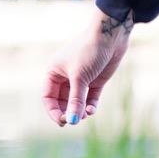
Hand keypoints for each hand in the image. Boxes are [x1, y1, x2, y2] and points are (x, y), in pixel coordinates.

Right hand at [43, 8, 132, 126]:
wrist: (110, 36)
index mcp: (54, 72)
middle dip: (68, 112)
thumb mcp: (80, 78)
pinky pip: (89, 100)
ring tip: (86, 113)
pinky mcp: (95, 81)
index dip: (53, 111)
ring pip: (76, 103)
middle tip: (74, 120)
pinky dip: (90, 107)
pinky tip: (91, 110)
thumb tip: (72, 121)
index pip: (48, 98)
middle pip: (62, 103)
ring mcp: (80, 80)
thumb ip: (76, 100)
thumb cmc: (89, 51)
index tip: (62, 121)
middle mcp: (65, 77)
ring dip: (80, 111)